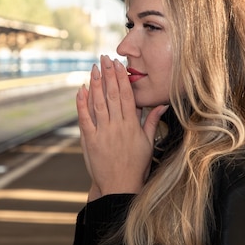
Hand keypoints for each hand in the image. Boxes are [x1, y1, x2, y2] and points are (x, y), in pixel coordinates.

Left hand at [77, 55, 167, 200]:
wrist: (120, 186)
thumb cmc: (137, 166)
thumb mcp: (149, 143)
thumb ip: (152, 121)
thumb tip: (162, 104)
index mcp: (132, 125)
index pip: (127, 96)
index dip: (122, 78)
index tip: (119, 64)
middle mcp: (117, 126)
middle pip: (113, 94)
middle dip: (108, 74)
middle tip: (105, 58)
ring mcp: (103, 132)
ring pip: (98, 103)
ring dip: (95, 84)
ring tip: (94, 68)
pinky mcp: (90, 140)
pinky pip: (85, 118)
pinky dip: (82, 103)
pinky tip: (81, 90)